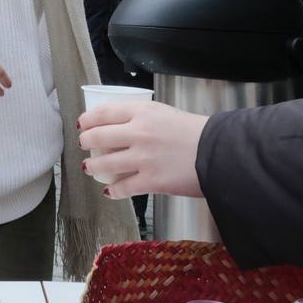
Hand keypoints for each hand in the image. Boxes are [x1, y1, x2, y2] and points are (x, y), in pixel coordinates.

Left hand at [78, 102, 207, 198]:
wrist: (220, 153)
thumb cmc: (198, 132)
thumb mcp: (167, 114)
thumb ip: (145, 118)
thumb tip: (126, 127)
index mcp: (143, 111)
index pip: (105, 112)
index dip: (89, 118)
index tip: (83, 123)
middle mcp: (138, 132)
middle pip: (98, 136)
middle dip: (86, 141)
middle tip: (84, 144)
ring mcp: (142, 158)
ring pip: (105, 163)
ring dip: (93, 167)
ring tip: (89, 168)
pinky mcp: (150, 181)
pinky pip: (122, 187)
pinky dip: (113, 190)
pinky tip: (109, 191)